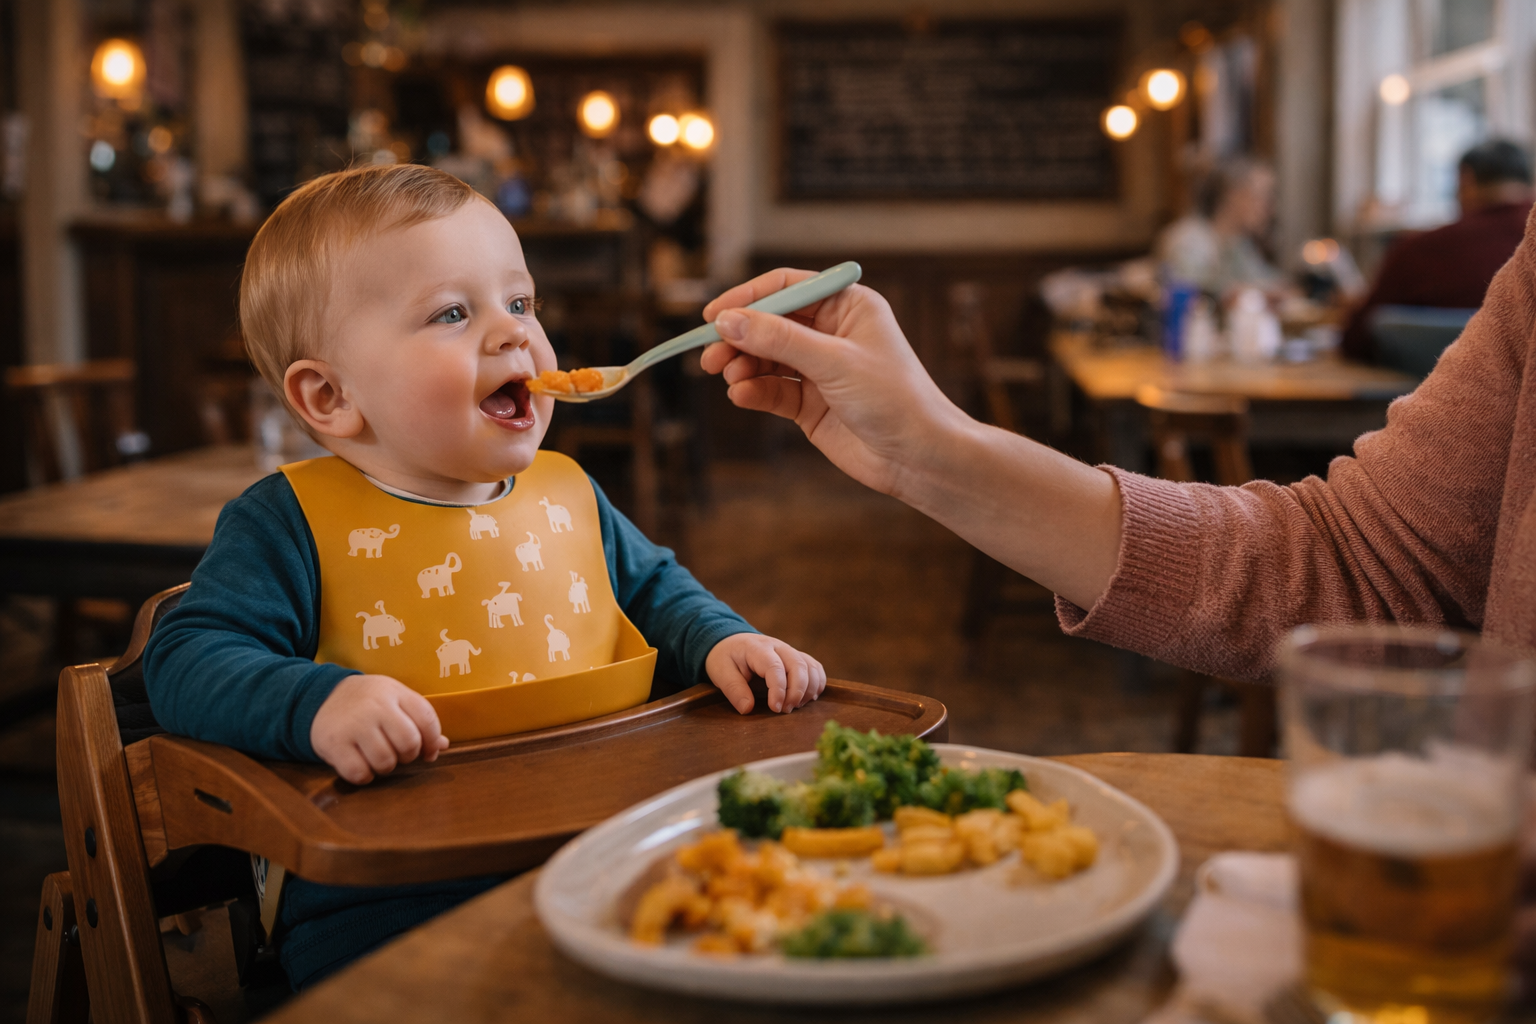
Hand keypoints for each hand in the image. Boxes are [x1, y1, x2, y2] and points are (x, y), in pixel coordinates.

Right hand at [310, 674, 449, 783]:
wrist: (320, 696)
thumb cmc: (367, 702)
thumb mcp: (394, 700)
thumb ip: (418, 720)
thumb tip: (443, 746)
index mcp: (395, 692)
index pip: (427, 720)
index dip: (433, 742)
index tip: (428, 752)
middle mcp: (375, 706)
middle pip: (409, 742)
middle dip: (408, 755)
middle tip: (398, 753)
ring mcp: (354, 725)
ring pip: (385, 761)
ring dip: (386, 767)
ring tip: (377, 756)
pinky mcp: (334, 743)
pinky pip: (359, 773)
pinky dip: (364, 776)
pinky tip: (361, 764)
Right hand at [700, 268, 1123, 610]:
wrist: (919, 457)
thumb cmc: (894, 399)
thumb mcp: (833, 362)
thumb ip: (779, 340)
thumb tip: (728, 321)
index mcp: (847, 306)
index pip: (787, 288)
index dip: (747, 299)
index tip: (713, 316)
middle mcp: (831, 333)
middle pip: (769, 324)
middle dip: (739, 338)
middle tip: (709, 357)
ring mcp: (819, 369)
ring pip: (765, 358)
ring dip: (742, 366)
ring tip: (728, 378)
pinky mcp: (810, 403)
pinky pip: (772, 389)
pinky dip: (754, 390)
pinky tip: (743, 396)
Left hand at [705, 633, 826, 714]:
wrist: (731, 642)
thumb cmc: (726, 658)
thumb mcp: (720, 672)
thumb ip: (734, 689)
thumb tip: (747, 709)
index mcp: (757, 649)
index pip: (774, 667)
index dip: (779, 690)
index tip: (775, 708)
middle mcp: (778, 647)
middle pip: (798, 665)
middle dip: (797, 691)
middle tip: (785, 710)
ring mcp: (790, 651)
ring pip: (810, 667)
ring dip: (808, 689)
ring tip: (795, 706)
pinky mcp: (797, 657)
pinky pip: (815, 668)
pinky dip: (817, 684)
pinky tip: (806, 699)